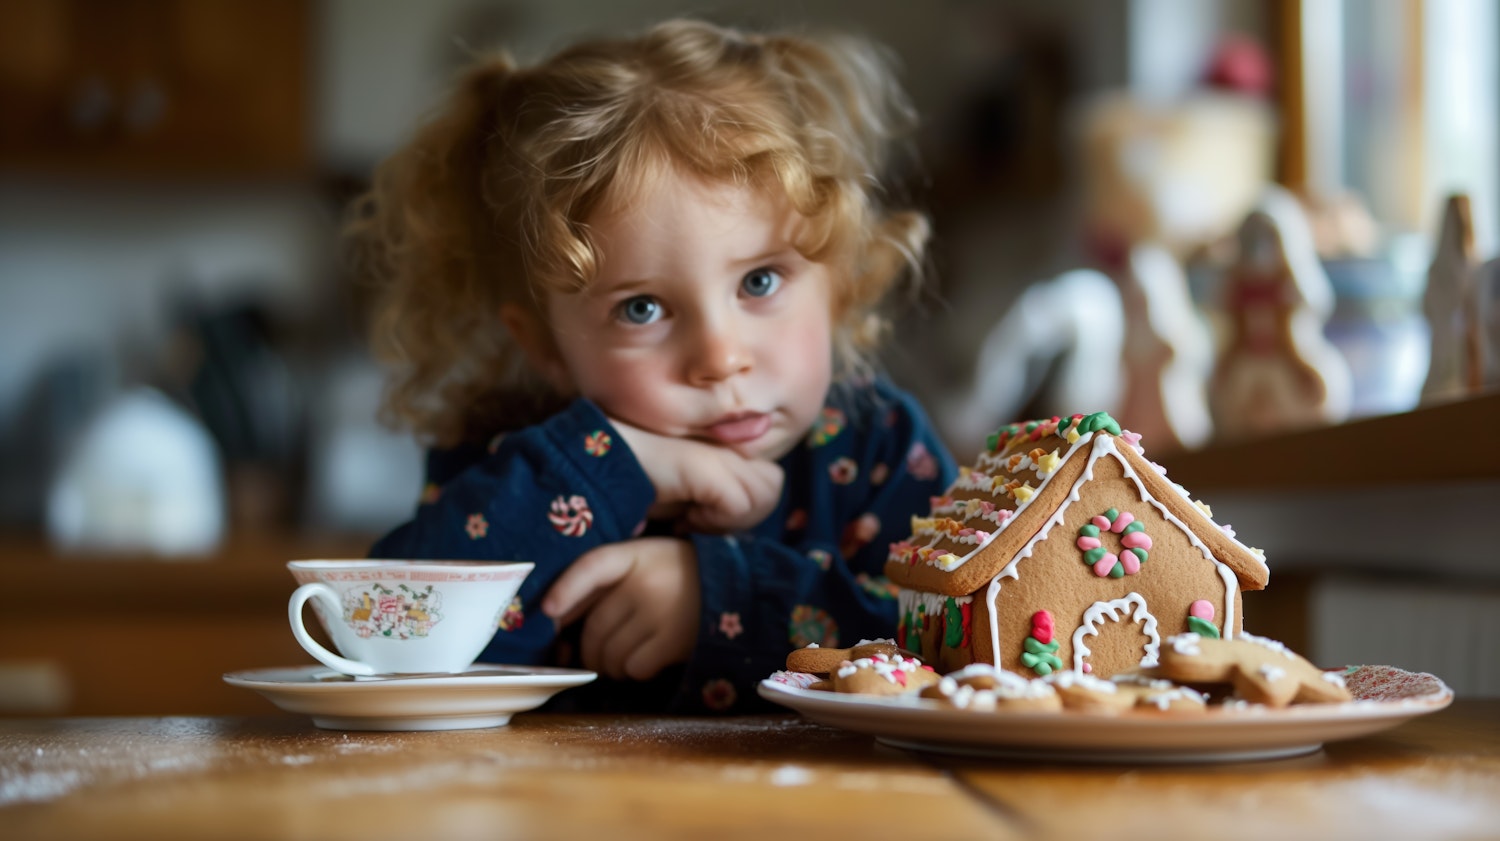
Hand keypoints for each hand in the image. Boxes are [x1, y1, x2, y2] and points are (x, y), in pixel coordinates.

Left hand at [541, 538, 699, 680]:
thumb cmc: (676, 574)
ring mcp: (661, 612)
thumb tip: (557, 617)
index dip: (565, 589)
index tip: (547, 611)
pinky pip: (635, 667)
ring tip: (618, 660)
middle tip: (592, 655)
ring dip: (608, 665)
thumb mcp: (645, 560)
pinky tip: (643, 661)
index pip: (592, 566)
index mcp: (635, 555)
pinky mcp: (676, 640)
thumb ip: (608, 579)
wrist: (731, 586)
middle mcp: (646, 582)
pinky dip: (633, 671)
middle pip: (595, 626)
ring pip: (611, 653)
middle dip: (587, 649)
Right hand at [610, 420, 782, 532]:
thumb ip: (719, 499)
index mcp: (729, 447)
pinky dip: (713, 520)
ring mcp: (721, 453)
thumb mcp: (689, 492)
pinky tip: (685, 517)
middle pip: (773, 485)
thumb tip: (738, 522)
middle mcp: (730, 445)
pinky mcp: (708, 468)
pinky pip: (739, 505)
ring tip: (693, 517)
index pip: (770, 480)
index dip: (744, 506)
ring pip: (765, 496)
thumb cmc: (642, 479)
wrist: (603, 465)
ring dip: (730, 520)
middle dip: (744, 515)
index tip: (704, 514)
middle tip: (701, 519)